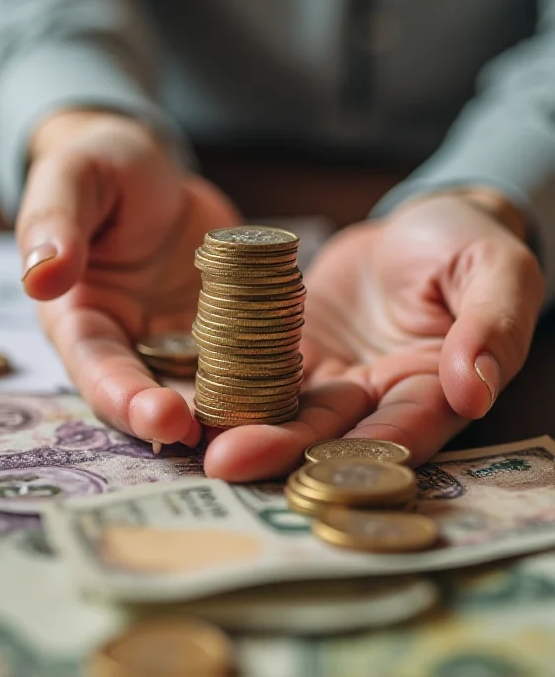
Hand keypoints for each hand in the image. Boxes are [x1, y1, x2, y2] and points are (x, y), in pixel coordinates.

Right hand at [18, 110, 240, 446]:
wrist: (153, 172)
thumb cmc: (102, 167)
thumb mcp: (74, 178)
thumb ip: (55, 223)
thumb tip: (42, 276)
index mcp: (80, 317)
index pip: (97, 368)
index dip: (126, 398)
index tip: (162, 418)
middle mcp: (130, 343)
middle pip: (153, 395)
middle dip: (189, 424)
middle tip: (228, 445)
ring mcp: (178, 342)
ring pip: (203, 389)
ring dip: (233, 413)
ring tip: (271, 429)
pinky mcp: (221, 332)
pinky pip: (244, 357)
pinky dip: (265, 374)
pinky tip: (300, 384)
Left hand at [204, 192, 543, 479]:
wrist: (415, 223)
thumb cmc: (465, 243)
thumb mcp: (497, 271)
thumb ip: (492, 325)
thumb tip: (474, 387)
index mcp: (436, 389)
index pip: (404, 430)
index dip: (363, 451)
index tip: (320, 465)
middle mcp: (379, 399)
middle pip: (331, 434)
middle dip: (280, 450)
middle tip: (225, 462)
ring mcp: (334, 380)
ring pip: (289, 412)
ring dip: (245, 426)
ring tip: (195, 437)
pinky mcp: (297, 354)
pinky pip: (263, 372)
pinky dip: (232, 384)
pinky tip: (192, 393)